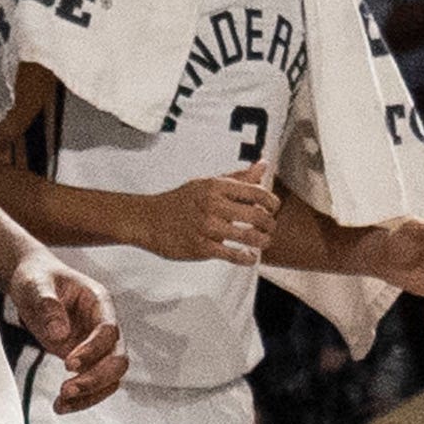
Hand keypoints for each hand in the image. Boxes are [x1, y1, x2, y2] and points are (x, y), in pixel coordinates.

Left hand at [5, 250, 125, 412]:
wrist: (33, 283)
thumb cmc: (37, 278)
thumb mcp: (36, 285)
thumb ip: (48, 306)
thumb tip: (60, 335)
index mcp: (99, 302)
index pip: (109, 330)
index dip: (93, 349)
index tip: (67, 363)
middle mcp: (103, 325)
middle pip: (118, 358)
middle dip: (96, 379)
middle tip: (66, 390)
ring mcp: (96, 344)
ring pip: (110, 376)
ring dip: (90, 394)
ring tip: (61, 405)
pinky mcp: (85, 358)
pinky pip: (93, 383)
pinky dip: (81, 398)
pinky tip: (60, 406)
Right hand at [141, 170, 282, 265]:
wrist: (148, 219)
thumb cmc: (181, 200)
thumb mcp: (208, 183)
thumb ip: (238, 177)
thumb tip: (263, 166)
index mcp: (216, 186)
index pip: (255, 191)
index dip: (271, 201)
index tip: (275, 208)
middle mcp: (213, 205)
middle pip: (256, 215)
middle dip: (270, 224)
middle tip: (272, 227)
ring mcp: (207, 227)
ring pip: (247, 236)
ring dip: (262, 241)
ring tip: (264, 242)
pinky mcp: (200, 247)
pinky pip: (231, 254)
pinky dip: (246, 257)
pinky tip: (250, 257)